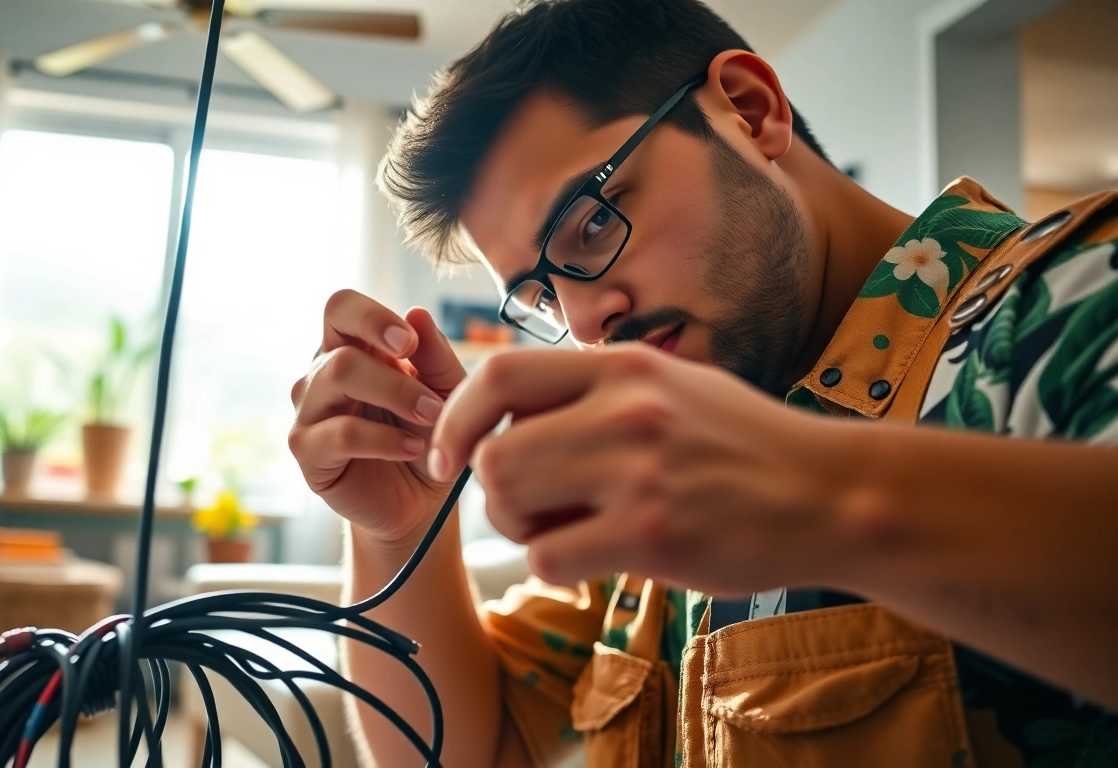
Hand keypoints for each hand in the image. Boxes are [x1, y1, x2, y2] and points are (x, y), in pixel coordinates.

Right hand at [290, 290, 466, 547]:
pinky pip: (340, 433)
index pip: (340, 306)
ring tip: (431, 423)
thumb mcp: (446, 390)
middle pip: (342, 351)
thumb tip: (416, 312)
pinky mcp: (307, 450)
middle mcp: (321, 373)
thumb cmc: (429, 434)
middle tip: (436, 404)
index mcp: (350, 346)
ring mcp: (308, 410)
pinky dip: (384, 440)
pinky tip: (413, 449)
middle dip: (397, 378)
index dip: (372, 318)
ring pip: (336, 379)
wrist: (422, 498)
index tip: (410, 344)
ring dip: (395, 399)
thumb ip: (434, 355)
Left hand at [427, 344, 848, 595]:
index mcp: (621, 365)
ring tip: (569, 531)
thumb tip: (506, 409)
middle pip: (494, 453)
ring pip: (510, 503)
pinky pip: (549, 557)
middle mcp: (625, 409)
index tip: (450, 454)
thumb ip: (592, 390)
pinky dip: (557, 566)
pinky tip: (600, 558)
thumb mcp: (670, 385)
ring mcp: (639, 470)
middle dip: (497, 494)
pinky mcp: (654, 533)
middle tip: (535, 509)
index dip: (456, 416)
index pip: (499, 373)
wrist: (832, 493)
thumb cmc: (742, 444)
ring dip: (523, 530)